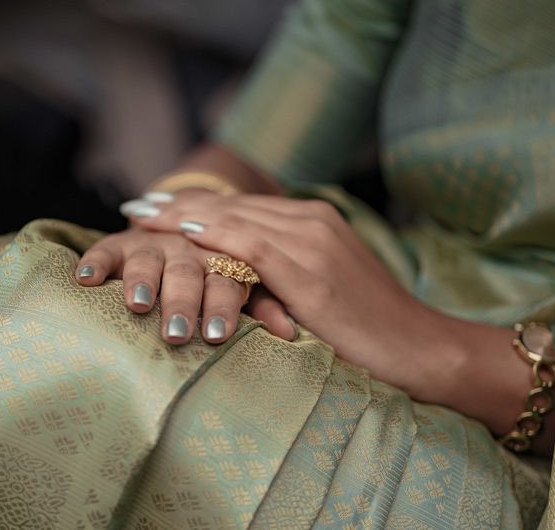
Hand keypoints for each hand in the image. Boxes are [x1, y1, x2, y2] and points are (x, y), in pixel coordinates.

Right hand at [75, 222, 296, 344]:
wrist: (192, 232)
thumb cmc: (224, 280)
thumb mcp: (252, 290)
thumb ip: (267, 305)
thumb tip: (291, 334)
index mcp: (228, 254)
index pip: (230, 275)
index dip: (224, 302)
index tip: (219, 334)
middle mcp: (191, 246)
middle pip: (189, 269)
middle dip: (182, 301)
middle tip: (178, 334)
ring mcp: (156, 242)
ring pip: (149, 257)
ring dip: (143, 280)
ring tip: (138, 305)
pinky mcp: (123, 242)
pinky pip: (107, 249)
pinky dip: (97, 262)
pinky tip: (85, 280)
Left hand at [131, 192, 451, 398]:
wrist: (420, 348)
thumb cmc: (369, 330)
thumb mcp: (320, 291)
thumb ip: (283, 274)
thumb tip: (240, 279)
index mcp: (314, 221)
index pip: (240, 206)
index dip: (193, 205)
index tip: (154, 207)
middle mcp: (311, 221)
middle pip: (230, 206)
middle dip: (178, 206)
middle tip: (134, 208)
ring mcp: (313, 241)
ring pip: (235, 219)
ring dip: (183, 217)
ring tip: (143, 218)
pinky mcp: (312, 271)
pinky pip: (253, 244)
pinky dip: (215, 235)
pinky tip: (183, 233)